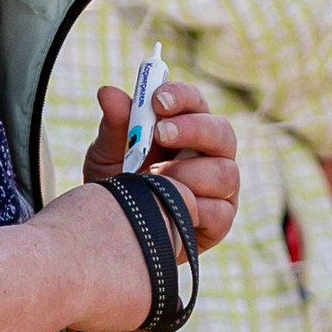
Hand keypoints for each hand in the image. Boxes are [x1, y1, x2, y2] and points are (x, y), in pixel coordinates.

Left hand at [79, 77, 238, 249]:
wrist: (115, 238)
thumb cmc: (117, 188)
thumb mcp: (107, 156)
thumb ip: (114, 127)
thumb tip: (108, 93)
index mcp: (187, 129)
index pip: (195, 103)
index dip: (181, 97)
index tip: (157, 100)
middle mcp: (211, 155)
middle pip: (222, 132)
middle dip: (193, 129)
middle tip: (160, 134)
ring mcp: (220, 189)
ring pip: (225, 172)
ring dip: (189, 173)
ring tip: (155, 180)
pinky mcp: (221, 221)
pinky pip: (219, 211)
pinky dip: (192, 208)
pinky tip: (167, 210)